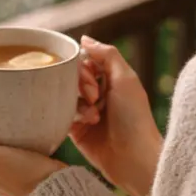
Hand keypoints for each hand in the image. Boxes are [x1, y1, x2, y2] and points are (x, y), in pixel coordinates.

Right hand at [71, 36, 162, 195]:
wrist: (132, 157)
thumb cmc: (134, 118)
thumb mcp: (125, 78)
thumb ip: (107, 55)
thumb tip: (84, 38)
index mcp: (111, 80)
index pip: (85, 62)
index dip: (84, 67)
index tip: (93, 80)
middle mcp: (97, 94)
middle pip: (73, 77)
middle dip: (81, 84)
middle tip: (95, 97)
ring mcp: (85, 112)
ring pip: (66, 95)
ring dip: (80, 103)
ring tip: (95, 116)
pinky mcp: (75, 130)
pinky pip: (61, 114)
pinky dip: (74, 115)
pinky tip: (88, 123)